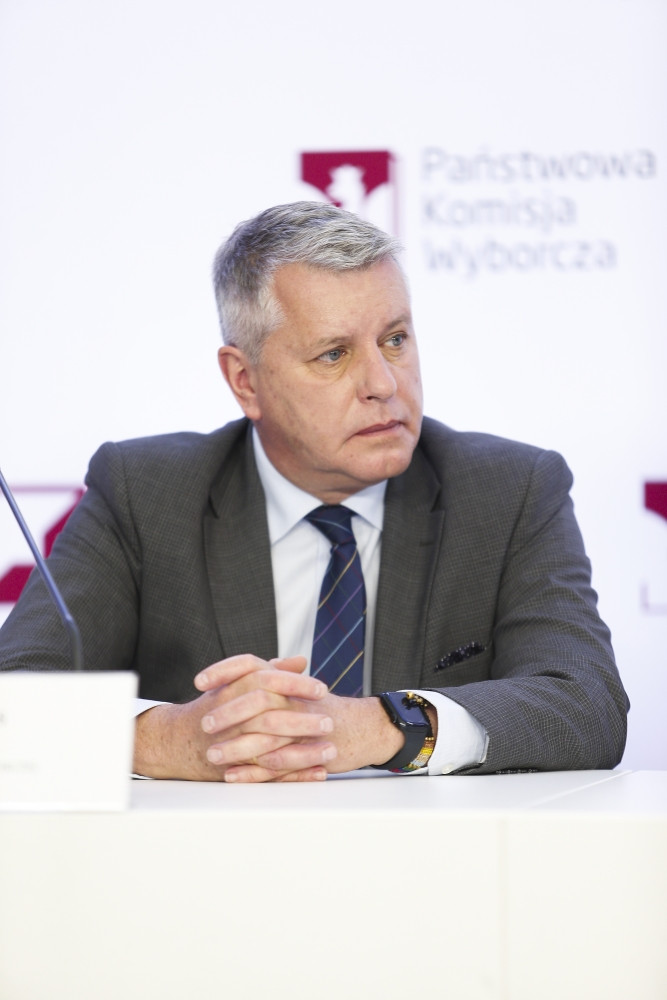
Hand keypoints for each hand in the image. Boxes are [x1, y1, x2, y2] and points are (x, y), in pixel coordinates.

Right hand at [133, 654, 335, 781]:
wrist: (178, 740)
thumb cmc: (214, 707)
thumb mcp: (237, 682)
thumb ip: (270, 670)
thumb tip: (300, 660)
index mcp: (233, 689)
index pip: (266, 681)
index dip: (295, 684)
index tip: (321, 688)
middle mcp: (231, 717)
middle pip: (270, 716)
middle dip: (302, 720)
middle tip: (329, 721)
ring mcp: (231, 744)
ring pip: (271, 749)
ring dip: (303, 752)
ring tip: (330, 751)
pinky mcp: (235, 769)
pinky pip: (269, 774)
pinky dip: (294, 775)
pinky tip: (317, 773)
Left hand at [196, 659, 406, 781]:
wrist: (364, 728)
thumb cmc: (324, 709)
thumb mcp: (297, 689)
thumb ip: (271, 680)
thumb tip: (238, 674)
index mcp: (286, 681)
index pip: (251, 665)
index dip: (224, 671)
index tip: (200, 682)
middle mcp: (293, 698)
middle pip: (256, 699)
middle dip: (227, 712)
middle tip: (204, 724)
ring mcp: (302, 726)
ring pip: (264, 734)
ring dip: (235, 746)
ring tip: (212, 756)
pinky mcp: (308, 752)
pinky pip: (277, 763)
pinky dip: (253, 771)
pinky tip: (233, 776)